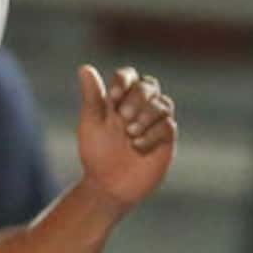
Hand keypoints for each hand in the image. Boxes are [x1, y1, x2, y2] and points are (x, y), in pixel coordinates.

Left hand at [73, 66, 176, 209]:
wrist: (107, 184)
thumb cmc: (96, 152)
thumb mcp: (91, 123)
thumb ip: (92, 96)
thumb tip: (84, 67)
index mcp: (121, 98)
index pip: (129, 75)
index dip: (123, 80)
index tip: (112, 95)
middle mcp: (141, 106)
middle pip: (149, 86)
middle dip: (136, 99)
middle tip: (122, 118)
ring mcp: (155, 122)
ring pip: (163, 103)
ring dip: (146, 116)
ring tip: (129, 134)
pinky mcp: (166, 139)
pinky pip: (168, 126)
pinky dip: (152, 134)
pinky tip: (137, 146)